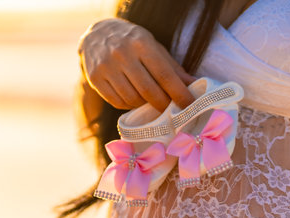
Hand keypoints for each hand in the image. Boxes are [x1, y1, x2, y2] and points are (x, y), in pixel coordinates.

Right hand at [78, 18, 195, 111]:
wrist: (97, 34)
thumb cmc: (133, 42)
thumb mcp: (154, 47)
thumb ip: (172, 67)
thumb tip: (194, 85)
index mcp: (142, 43)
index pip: (164, 75)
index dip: (179, 93)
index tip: (190, 105)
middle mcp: (122, 54)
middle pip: (148, 90)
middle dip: (163, 105)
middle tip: (171, 111)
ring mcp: (106, 67)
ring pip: (132, 99)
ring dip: (144, 106)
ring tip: (150, 102)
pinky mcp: (95, 78)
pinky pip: (117, 102)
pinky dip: (129, 106)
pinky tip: (134, 100)